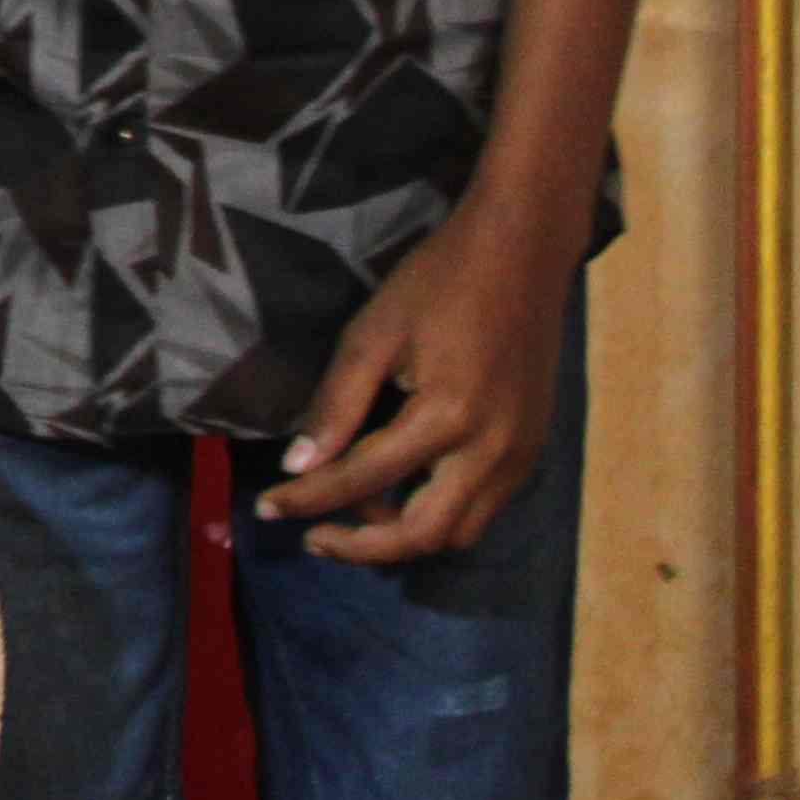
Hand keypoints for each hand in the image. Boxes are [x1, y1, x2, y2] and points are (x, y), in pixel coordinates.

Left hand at [256, 187, 578, 564]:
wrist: (522, 253)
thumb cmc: (438, 283)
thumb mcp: (374, 332)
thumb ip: (337, 404)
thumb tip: (297, 466)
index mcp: (449, 418)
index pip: (364, 479)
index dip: (309, 499)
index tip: (267, 508)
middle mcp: (493, 452)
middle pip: (422, 534)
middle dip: (361, 546)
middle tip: (311, 536)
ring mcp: (521, 456)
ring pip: (460, 532)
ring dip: (403, 536)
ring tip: (351, 513)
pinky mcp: (532, 450)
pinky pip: (483, 508)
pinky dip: (439, 514)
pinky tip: (399, 490)